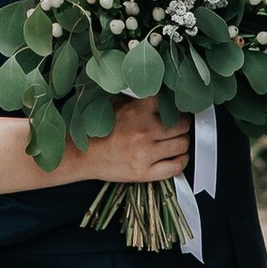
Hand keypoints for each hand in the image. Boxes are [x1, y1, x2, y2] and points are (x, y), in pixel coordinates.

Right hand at [68, 98, 194, 186]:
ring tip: (175, 141)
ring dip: (182, 142)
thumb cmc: (100, 130)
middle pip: (182, 125)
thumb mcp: (116, 105)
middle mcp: (143, 132)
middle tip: (178, 125)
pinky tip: (176, 156)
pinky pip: (176, 167)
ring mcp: (145, 154)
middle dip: (182, 125)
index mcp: (137, 111)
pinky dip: (181, 161)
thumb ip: (139, 99)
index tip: (175, 108)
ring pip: (182, 145)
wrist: (84, 155)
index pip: (170, 103)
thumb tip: (162, 94)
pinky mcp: (145, 173)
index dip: (174, 106)